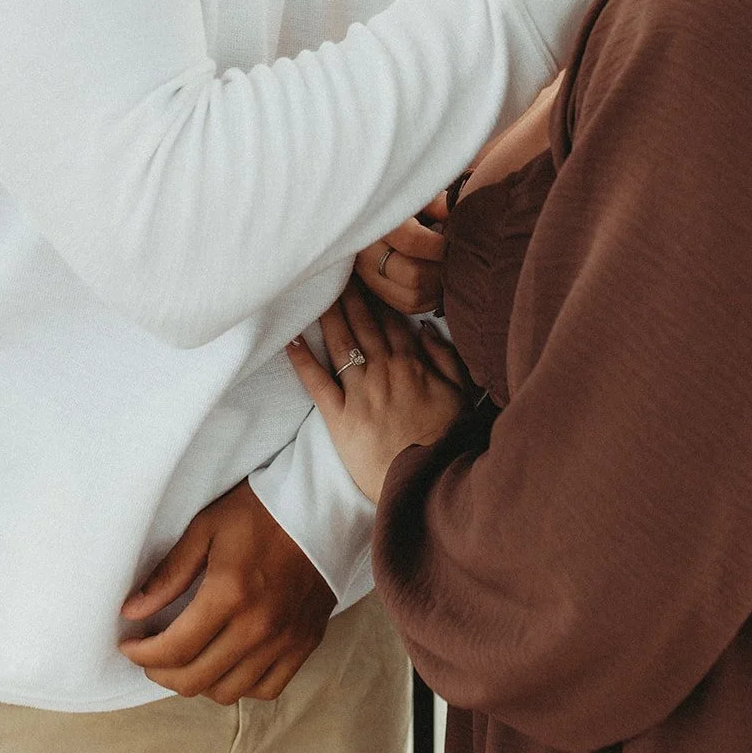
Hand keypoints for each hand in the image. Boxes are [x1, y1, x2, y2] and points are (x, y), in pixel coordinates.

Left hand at [118, 481, 335, 703]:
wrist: (325, 504)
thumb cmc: (262, 509)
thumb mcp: (207, 527)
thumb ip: (170, 573)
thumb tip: (133, 611)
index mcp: (230, 593)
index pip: (173, 649)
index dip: (141, 653)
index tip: (128, 643)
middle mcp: (258, 626)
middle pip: (195, 680)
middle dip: (161, 672)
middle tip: (150, 653)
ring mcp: (286, 639)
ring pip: (228, 692)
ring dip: (198, 683)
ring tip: (186, 659)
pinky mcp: (306, 642)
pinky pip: (267, 689)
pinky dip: (240, 686)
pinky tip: (227, 665)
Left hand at [288, 284, 468, 502]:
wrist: (428, 481)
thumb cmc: (447, 440)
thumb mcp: (461, 394)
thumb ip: (446, 358)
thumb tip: (424, 329)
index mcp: (412, 364)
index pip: (390, 321)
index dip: (376, 297)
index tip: (365, 277)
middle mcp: (383, 371)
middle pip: (362, 324)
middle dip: (349, 296)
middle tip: (336, 271)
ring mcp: (360, 392)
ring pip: (340, 344)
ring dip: (327, 316)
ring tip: (316, 292)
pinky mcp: (340, 417)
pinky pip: (318, 382)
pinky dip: (302, 359)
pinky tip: (290, 338)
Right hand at [355, 194, 447, 314]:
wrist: (373, 217)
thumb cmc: (402, 204)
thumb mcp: (417, 197)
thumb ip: (437, 204)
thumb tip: (456, 214)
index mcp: (379, 223)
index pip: (411, 241)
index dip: (440, 245)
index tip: (455, 240)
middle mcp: (368, 253)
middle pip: (413, 274)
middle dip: (442, 269)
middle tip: (458, 259)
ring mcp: (370, 275)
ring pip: (413, 295)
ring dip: (439, 287)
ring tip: (451, 270)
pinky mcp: (377, 290)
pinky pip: (409, 305)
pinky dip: (430, 299)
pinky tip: (439, 282)